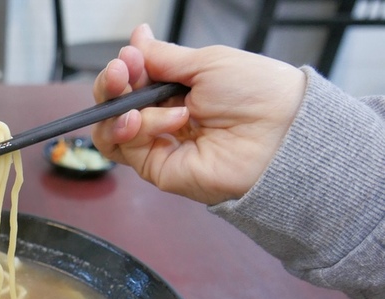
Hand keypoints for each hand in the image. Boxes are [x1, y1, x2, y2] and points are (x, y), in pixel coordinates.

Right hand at [91, 24, 305, 204]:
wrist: (280, 133)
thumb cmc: (256, 93)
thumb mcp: (206, 63)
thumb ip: (164, 57)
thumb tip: (137, 39)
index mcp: (175, 90)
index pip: (131, 80)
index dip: (123, 68)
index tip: (129, 56)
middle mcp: (162, 116)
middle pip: (113, 104)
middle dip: (110, 85)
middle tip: (120, 73)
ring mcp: (158, 144)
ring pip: (110, 129)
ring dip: (116, 110)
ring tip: (133, 103)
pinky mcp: (158, 168)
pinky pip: (128, 148)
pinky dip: (139, 129)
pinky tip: (168, 120)